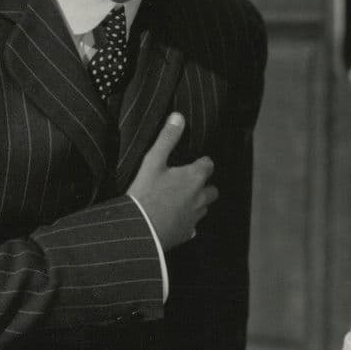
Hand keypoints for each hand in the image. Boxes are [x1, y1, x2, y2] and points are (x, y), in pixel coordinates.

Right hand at [127, 113, 217, 250]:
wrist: (138, 231)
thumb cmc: (145, 193)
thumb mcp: (152, 162)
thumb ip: (167, 139)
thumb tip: (179, 116)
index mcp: (194, 178)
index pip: (208, 165)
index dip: (201, 163)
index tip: (192, 162)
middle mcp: (200, 198)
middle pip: (212, 189)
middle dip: (203, 184)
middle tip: (186, 182)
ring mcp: (195, 217)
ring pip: (203, 207)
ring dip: (196, 202)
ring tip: (178, 200)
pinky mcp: (186, 233)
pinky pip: (192, 225)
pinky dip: (186, 221)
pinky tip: (173, 219)